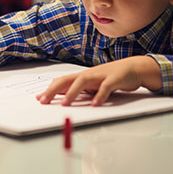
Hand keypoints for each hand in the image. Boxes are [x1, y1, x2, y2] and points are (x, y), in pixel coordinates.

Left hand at [36, 56, 161, 105]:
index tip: (38, 98)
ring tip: (64, 104)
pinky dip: (100, 95)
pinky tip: (95, 105)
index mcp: (82, 76)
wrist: (134, 68)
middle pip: (67, 80)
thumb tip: (63, 98)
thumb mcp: (93, 85)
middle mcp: (88, 74)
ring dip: (72, 93)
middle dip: (53, 90)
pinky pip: (106, 87)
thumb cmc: (111, 78)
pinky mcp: (114, 79)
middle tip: (43, 101)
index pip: (61, 81)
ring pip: (83, 81)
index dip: (49, 89)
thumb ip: (80, 91)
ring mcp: (101, 75)